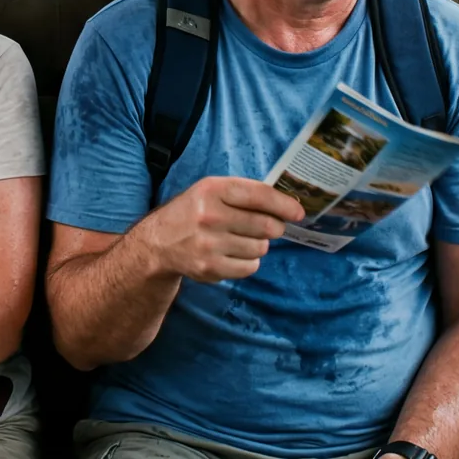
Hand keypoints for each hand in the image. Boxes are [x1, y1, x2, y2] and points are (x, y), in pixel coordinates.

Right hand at [143, 176, 304, 283]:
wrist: (159, 243)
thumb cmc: (193, 212)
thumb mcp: (211, 191)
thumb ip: (244, 194)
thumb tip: (287, 205)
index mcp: (212, 190)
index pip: (259, 195)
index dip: (284, 205)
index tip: (298, 213)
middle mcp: (210, 216)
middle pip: (265, 226)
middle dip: (274, 227)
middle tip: (270, 227)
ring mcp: (209, 245)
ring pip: (260, 248)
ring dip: (259, 245)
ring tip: (242, 239)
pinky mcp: (210, 268)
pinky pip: (250, 267)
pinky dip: (249, 261)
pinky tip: (234, 254)